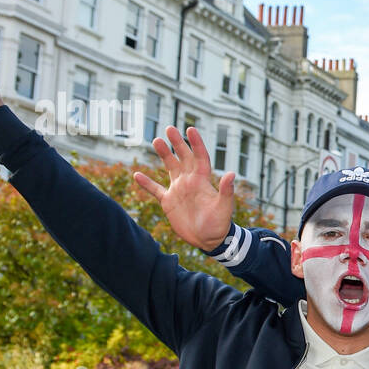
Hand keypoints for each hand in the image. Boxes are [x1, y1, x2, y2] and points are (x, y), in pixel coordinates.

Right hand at [133, 126, 235, 251]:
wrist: (208, 240)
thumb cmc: (219, 224)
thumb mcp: (224, 207)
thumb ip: (226, 190)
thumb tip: (232, 173)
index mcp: (203, 180)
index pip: (200, 157)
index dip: (196, 143)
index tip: (190, 129)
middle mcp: (190, 181)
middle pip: (183, 158)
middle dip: (177, 143)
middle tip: (169, 128)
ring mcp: (179, 190)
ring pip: (170, 168)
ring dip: (164, 155)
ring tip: (156, 141)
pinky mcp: (169, 202)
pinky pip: (156, 190)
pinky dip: (147, 183)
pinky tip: (137, 175)